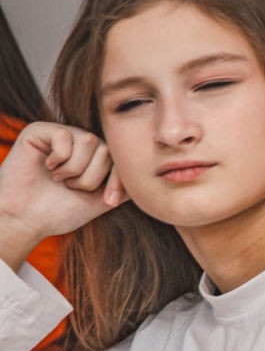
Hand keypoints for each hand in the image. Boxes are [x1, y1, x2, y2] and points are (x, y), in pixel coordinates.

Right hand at [0, 122, 125, 268]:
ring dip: (75, 171)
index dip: (118, 180)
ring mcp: (63, 134)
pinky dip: (59, 159)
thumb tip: (152, 174)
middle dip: (91, 178)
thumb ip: (126, 184)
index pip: (123, 158)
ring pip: (90, 142)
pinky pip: (66, 136)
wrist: (26, 220)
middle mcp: (82, 142)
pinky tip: (46, 167)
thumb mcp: (103, 200)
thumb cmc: (61, 211)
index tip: (108, 202)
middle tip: (70, 188)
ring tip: (59, 179)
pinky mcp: (41, 130)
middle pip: (108, 150)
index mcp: (98, 157)